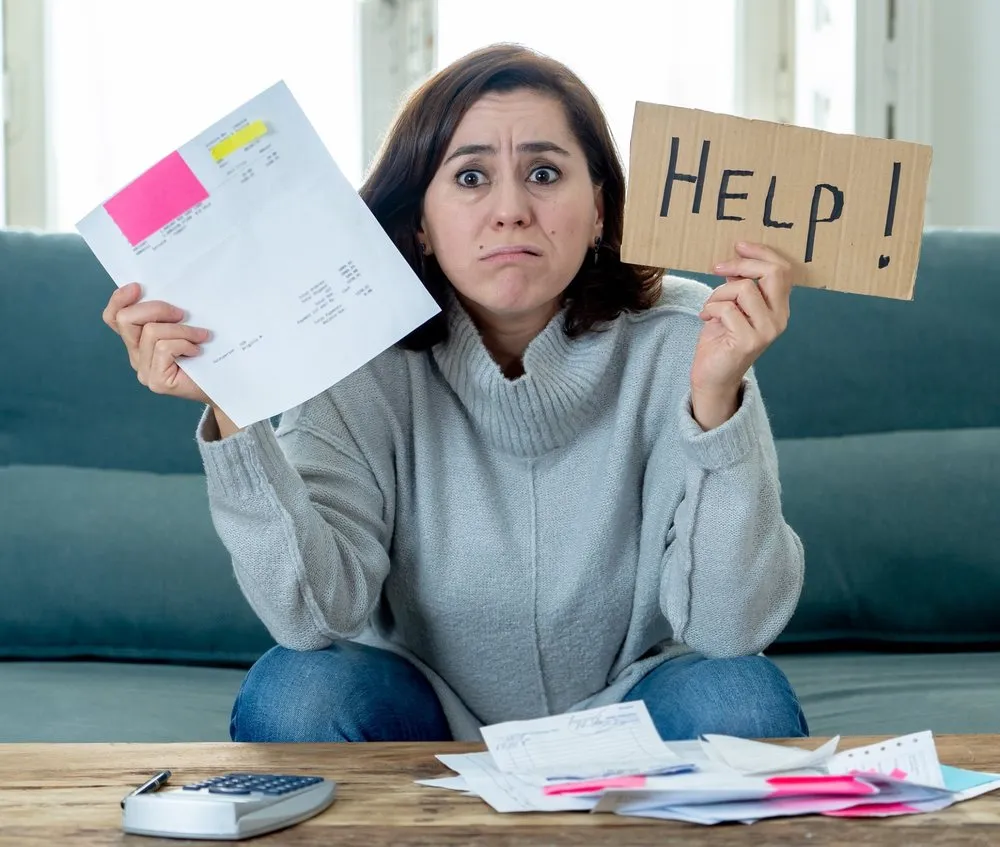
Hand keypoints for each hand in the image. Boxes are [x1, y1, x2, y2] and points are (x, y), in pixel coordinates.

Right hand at [102, 282, 211, 403]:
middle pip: (126, 319)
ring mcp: (144, 371)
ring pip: (150, 332)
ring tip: (201, 336)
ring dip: (181, 329)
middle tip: (182, 313)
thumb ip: (169, 315)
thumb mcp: (185, 327)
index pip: (113, 318)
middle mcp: (136, 356)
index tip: (138, 287)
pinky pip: (163, 348)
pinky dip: (184, 343)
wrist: (225, 385)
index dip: (119, 299)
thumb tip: (169, 291)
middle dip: (156, 308)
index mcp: (138, 341)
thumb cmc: (208, 355)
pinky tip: (197, 351)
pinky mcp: (156, 381)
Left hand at [690, 241, 792, 428]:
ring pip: (744, 289)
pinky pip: (728, 309)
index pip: (782, 270)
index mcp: (779, 308)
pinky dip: (711, 309)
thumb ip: (739, 286)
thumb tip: (736, 259)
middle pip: (772, 274)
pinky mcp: (749, 341)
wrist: (712, 376)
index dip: (761, 253)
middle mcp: (780, 319)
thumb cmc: (721, 339)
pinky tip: (706, 319)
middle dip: (741, 265)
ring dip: (719, 293)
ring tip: (710, 307)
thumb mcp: (732, 306)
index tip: (738, 246)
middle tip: (717, 268)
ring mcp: (767, 331)